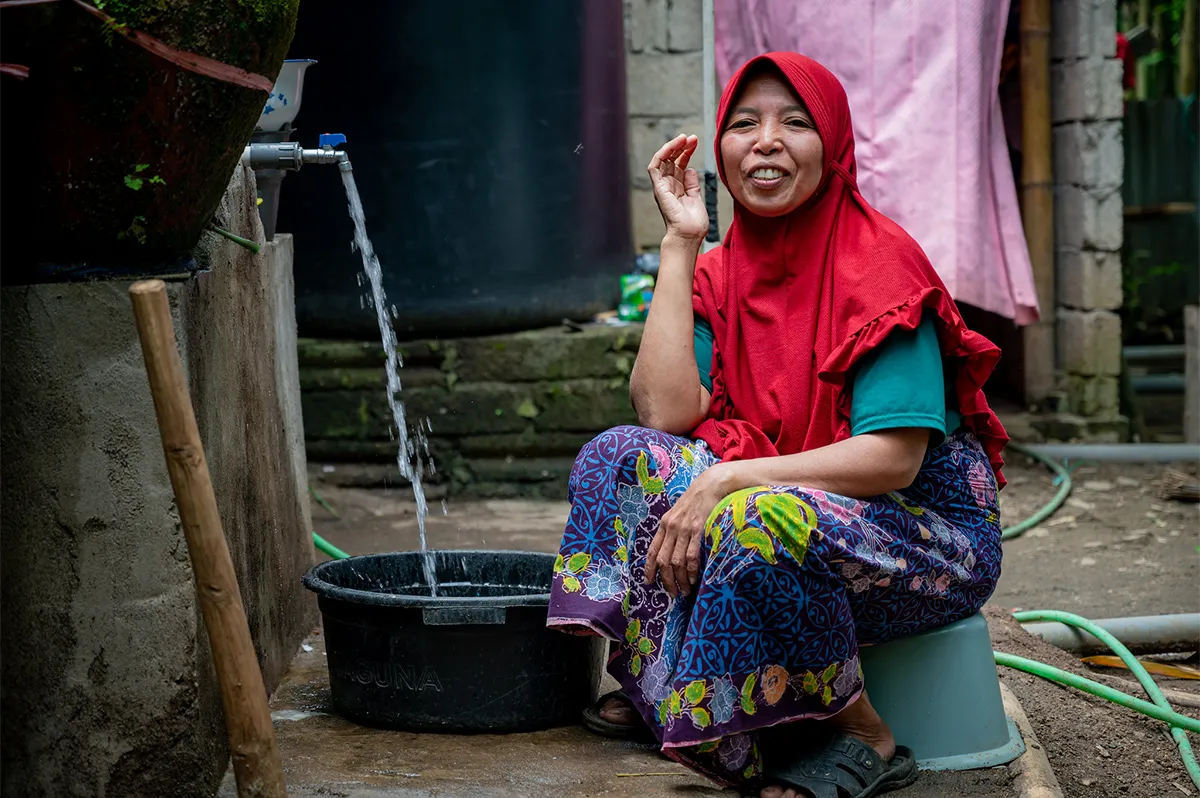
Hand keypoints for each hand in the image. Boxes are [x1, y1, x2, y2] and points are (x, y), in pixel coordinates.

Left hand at [645, 464, 730, 597]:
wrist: (710, 485)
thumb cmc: (696, 502)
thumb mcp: (678, 513)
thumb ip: (672, 530)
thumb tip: (670, 550)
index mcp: (664, 524)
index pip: (653, 550)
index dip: (649, 568)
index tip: (648, 582)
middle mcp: (671, 527)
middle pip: (663, 561)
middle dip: (666, 580)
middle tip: (673, 593)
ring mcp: (684, 529)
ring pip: (677, 561)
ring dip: (680, 579)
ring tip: (685, 590)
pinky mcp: (698, 530)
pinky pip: (691, 555)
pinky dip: (692, 570)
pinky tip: (694, 579)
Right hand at [648, 134, 708, 244]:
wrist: (688, 235)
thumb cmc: (693, 224)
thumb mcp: (696, 198)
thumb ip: (692, 184)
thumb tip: (690, 170)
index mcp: (677, 188)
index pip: (679, 164)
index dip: (686, 152)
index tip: (695, 142)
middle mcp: (668, 185)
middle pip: (671, 160)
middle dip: (681, 146)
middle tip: (692, 137)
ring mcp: (662, 186)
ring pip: (662, 160)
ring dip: (672, 147)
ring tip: (684, 138)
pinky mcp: (659, 188)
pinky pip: (654, 167)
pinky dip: (661, 154)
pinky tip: (672, 146)